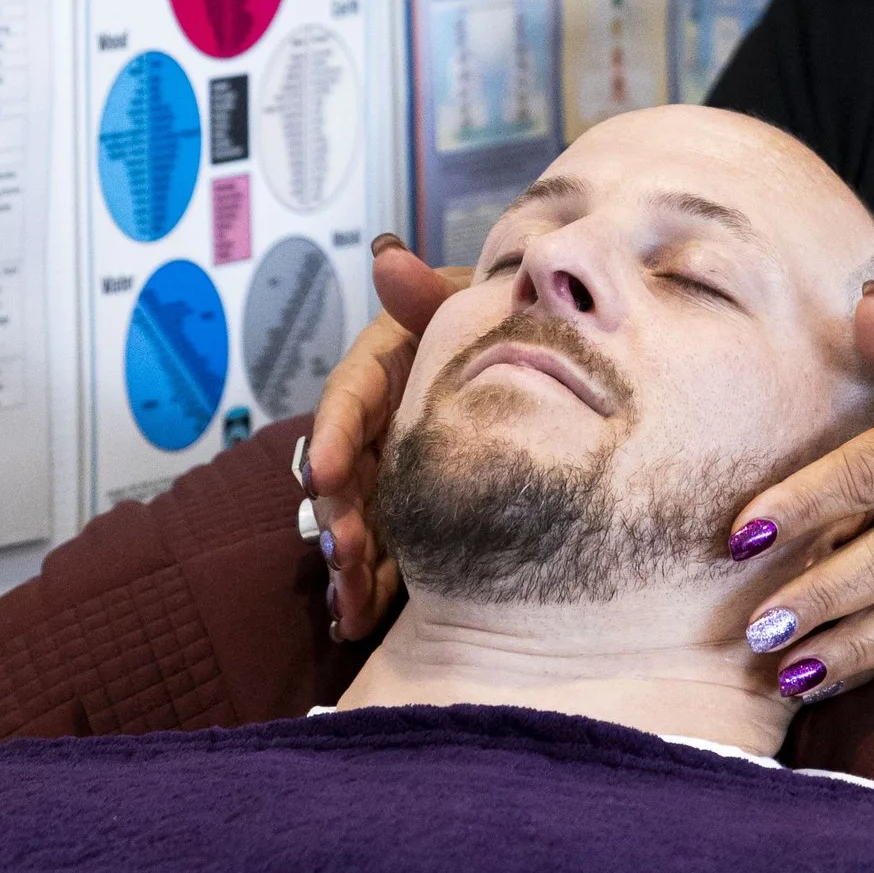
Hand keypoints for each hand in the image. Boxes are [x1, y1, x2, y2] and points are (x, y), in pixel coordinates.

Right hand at [304, 239, 463, 640]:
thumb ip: (429, 297)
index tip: (324, 471)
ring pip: (353, 517)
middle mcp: (380, 421)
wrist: (549, 369)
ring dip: (344, 561)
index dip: (333, 433)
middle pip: (343, 469)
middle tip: (343, 552)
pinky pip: (379, 551)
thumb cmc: (502, 327)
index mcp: (386, 368)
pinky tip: (356, 620)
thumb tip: (385, 252)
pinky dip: (364, 584)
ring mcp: (392, 470)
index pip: (349, 398)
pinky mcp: (410, 514)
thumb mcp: (469, 310)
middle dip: (337, 514)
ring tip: (348, 603)